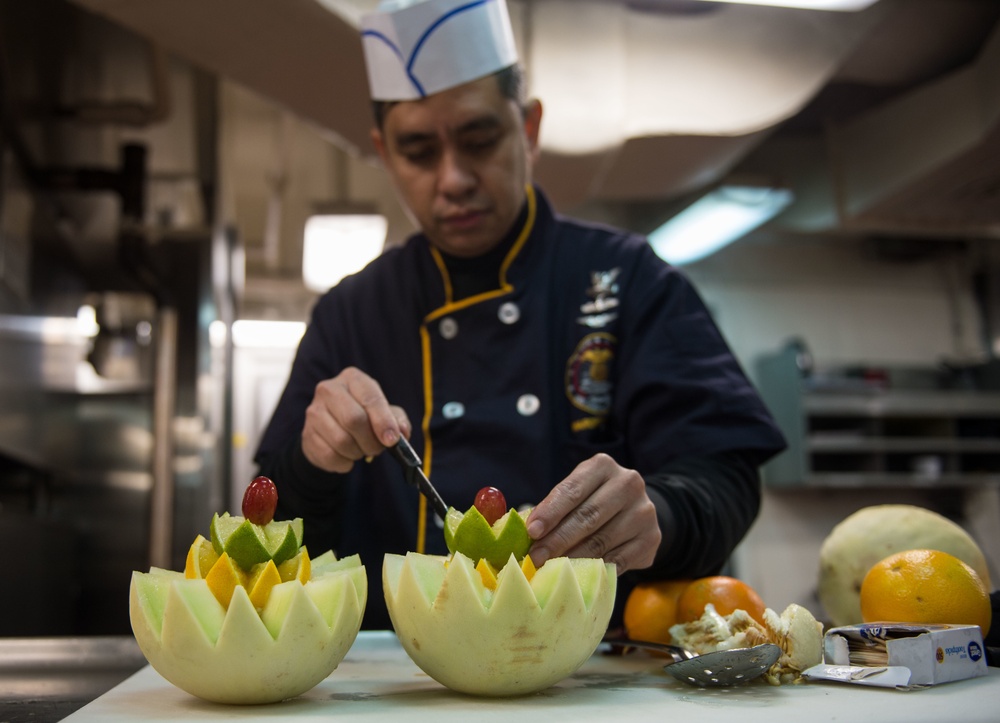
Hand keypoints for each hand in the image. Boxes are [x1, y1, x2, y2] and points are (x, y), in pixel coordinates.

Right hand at [301, 367, 410, 472]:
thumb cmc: (365, 416)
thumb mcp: (386, 413)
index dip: (383, 421)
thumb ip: (398, 420)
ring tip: (361, 450)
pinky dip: (344, 463)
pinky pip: (329, 455)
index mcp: (352, 378)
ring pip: (341, 440)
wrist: (333, 429)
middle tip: (378, 448)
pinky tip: (347, 457)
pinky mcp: (306, 434)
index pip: (370, 398)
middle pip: (353, 419)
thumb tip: (401, 432)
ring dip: (358, 452)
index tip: (392, 440)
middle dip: (371, 440)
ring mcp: (314, 412)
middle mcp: (329, 389)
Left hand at [525, 453, 660, 573]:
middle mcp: (628, 483)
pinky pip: (618, 560)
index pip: (572, 490)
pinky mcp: (652, 538)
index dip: (550, 512)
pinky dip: (595, 570)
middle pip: (587, 516)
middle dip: (558, 539)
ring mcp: (644, 511)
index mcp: (602, 466)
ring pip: (602, 541)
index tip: (531, 532)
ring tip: (551, 570)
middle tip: (536, 558)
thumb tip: (521, 529)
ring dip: (573, 559)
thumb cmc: (592, 501)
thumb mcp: (574, 494)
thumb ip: (552, 507)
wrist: (634, 512)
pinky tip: (578, 576)